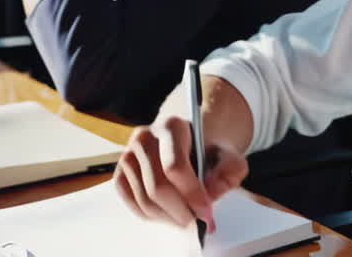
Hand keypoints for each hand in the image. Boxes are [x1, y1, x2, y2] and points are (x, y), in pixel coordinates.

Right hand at [114, 115, 248, 229]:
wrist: (190, 138)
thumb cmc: (208, 148)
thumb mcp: (229, 153)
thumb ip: (230, 170)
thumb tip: (212, 193)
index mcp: (171, 126)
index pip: (175, 167)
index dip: (191, 194)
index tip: (206, 212)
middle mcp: (144, 138)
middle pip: (157, 186)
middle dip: (180, 212)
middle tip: (198, 225)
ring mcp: (128, 155)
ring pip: (144, 199)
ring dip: (168, 218)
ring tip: (188, 222)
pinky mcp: (121, 172)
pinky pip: (132, 203)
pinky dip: (152, 216)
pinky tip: (171, 217)